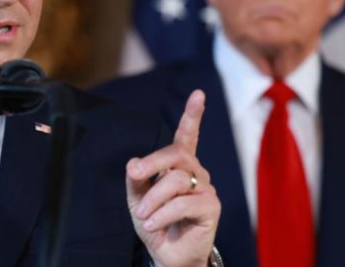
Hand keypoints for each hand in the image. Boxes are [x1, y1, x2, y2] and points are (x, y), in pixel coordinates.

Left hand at [126, 90, 219, 266]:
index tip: (198, 94)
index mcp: (179, 165)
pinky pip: (182, 204)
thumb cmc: (155, 222)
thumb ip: (136, 179)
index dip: (193, 115)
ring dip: (152, 199)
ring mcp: (205, 188)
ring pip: (176, 180)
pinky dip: (162, 214)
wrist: (168, 255)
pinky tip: (152, 224)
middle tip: (135, 173)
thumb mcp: (137, 199)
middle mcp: (196, 172)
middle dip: (152, 162)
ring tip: (142, 216)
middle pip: (176, 154)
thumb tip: (133, 163)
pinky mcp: (211, 207)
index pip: (187, 136)